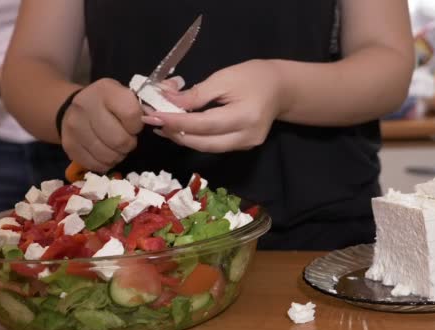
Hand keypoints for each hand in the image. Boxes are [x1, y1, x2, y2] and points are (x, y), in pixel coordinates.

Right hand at [61, 78, 143, 172]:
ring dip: (117, 156)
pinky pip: (94, 164)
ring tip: (116, 148)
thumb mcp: (123, 96)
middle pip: (119, 140)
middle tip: (127, 140)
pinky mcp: (68, 145)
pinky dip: (105, 163)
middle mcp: (86, 106)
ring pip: (107, 155)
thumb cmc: (108, 104)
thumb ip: (140, 107)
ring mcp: (74, 126)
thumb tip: (160, 121)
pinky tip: (105, 154)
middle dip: (128, 144)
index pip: (131, 115)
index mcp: (106, 90)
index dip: (137, 126)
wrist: (74, 107)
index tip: (134, 126)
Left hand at [142, 59, 284, 152]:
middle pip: (204, 143)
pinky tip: (181, 130)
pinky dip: (196, 139)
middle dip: (176, 133)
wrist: (281, 88)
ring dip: (183, 138)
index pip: (204, 124)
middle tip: (153, 122)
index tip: (154, 116)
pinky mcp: (243, 147)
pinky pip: (214, 146)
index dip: (177, 122)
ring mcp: (246, 145)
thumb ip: (196, 94)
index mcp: (245, 116)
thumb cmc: (254, 76)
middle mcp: (246, 137)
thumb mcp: (224, 78)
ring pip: (207, 148)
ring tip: (163, 126)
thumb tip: (167, 102)